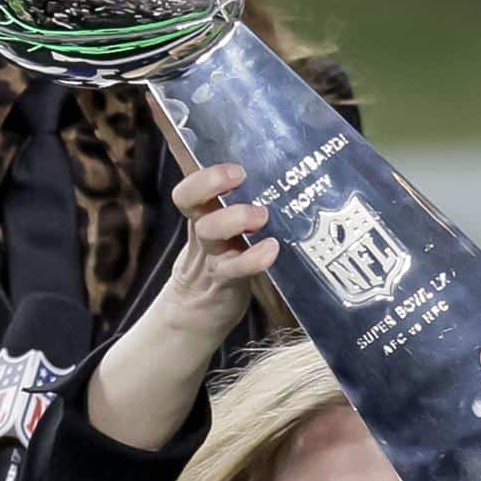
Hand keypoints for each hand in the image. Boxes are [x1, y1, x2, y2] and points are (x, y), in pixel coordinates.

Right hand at [153, 154, 278, 341]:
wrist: (201, 310)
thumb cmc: (226, 259)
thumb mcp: (227, 231)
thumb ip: (245, 208)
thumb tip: (290, 180)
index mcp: (203, 215)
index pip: (189, 189)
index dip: (205, 176)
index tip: (236, 169)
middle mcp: (203, 231)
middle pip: (192, 201)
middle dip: (213, 183)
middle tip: (241, 178)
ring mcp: (212, 255)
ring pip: (210, 230)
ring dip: (234, 217)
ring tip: (261, 216)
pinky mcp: (225, 281)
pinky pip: (235, 267)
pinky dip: (253, 258)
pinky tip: (271, 250)